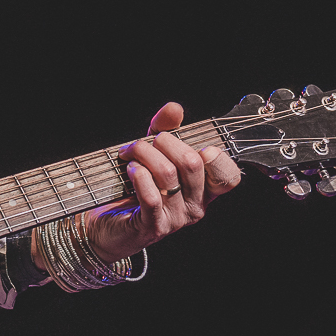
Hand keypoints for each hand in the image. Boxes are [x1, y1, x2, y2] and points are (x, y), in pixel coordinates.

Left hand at [32, 102, 241, 270]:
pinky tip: (130, 169)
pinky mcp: (154, 226)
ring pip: (168, 174)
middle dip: (164, 142)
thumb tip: (174, 108)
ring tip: (128, 153)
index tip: (195, 145)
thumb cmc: (134, 186)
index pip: (229, 176)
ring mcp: (176, 218)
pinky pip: (151, 196)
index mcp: (204, 189)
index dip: (217, 157)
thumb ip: (166, 129)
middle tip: (143, 142)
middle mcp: (195, 206)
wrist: (106, 223)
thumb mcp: (153, 153)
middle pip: (192, 163)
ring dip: (143, 154)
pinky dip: (138, 176)